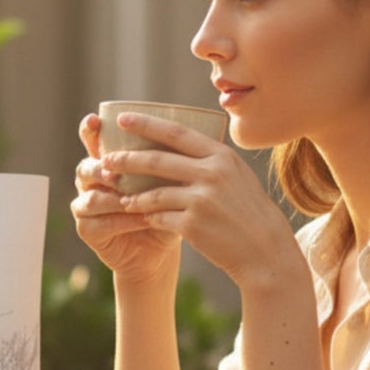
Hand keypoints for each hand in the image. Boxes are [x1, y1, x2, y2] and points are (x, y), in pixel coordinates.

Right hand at [71, 113, 181, 285]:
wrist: (161, 247)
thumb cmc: (168, 207)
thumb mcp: (170, 179)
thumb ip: (169, 157)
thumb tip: (192, 129)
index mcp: (107, 161)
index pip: (92, 139)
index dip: (90, 130)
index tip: (96, 120)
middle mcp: (92, 181)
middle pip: (86, 167)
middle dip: (101, 168)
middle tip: (115, 169)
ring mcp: (85, 206)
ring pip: (91, 197)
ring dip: (113, 197)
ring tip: (131, 198)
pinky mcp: (87, 230)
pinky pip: (99, 222)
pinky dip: (122, 220)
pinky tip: (142, 218)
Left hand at [95, 110, 298, 288]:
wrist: (263, 250)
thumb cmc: (247, 212)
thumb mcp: (236, 176)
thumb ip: (210, 161)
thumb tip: (177, 145)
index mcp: (221, 156)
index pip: (177, 132)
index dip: (146, 124)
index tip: (122, 119)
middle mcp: (212, 173)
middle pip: (158, 160)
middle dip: (127, 159)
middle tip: (106, 159)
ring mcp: (202, 199)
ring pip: (154, 192)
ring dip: (132, 194)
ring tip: (118, 195)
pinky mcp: (193, 225)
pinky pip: (159, 217)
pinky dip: (147, 217)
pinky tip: (139, 217)